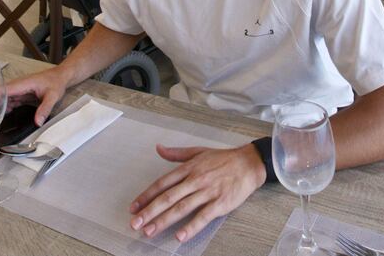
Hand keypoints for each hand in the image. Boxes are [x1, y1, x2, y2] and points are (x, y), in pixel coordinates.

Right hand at [6, 69, 66, 125]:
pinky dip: (7, 106)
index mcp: (24, 83)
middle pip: (1, 93)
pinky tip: (6, 114)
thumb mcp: (52, 97)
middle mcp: (19, 85)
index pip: (4, 89)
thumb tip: (38, 122)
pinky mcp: (23, 93)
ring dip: (0, 106)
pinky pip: (11, 100)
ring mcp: (20, 89)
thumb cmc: (56, 82)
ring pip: (5, 97)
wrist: (60, 77)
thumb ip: (45, 109)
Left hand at [129, 143, 266, 242]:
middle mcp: (195, 180)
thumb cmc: (223, 158)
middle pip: (168, 197)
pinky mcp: (220, 203)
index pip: (162, 183)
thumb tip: (158, 148)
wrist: (249, 163)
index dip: (146, 196)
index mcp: (188, 168)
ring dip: (164, 221)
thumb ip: (176, 153)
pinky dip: (191, 227)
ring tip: (149, 231)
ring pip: (181, 208)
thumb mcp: (197, 151)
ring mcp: (207, 192)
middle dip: (149, 212)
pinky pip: (203, 216)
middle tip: (135, 223)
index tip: (134, 207)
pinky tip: (180, 236)